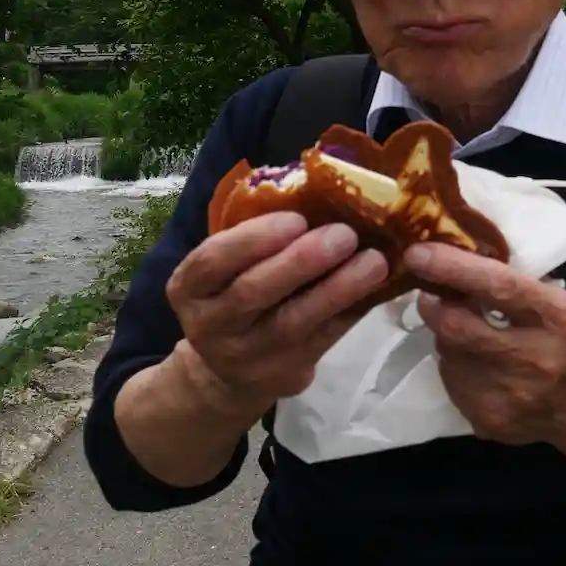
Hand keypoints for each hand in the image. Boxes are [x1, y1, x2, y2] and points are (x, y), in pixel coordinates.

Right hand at [164, 211, 388, 415]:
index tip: (297, 218)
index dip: (254, 239)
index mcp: (189, 288)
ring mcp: (248, 355)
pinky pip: (322, 340)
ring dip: (337, 289)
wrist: (225, 373)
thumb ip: (253, 240)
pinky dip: (351, 311)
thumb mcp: (224, 270)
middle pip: (253, 292)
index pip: (212, 261)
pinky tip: (376, 287)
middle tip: (345, 234)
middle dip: (302, 260)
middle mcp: (211, 324)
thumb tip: (317, 192)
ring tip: (373, 261)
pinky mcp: (284, 373)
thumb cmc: (231, 296)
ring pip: (293, 322)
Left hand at [405, 242, 565, 480]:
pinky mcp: (490, 421)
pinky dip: (454, 364)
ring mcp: (510, 398)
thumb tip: (460, 259)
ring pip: (448, 354)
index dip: (454, 269)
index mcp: (562, 319)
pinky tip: (474, 361)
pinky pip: (451, 382)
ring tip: (464, 328)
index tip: (420, 253)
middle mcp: (536, 360)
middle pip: (458, 327)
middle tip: (430, 291)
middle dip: (433, 303)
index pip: (499, 288)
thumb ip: (519, 285)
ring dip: (446, 335)